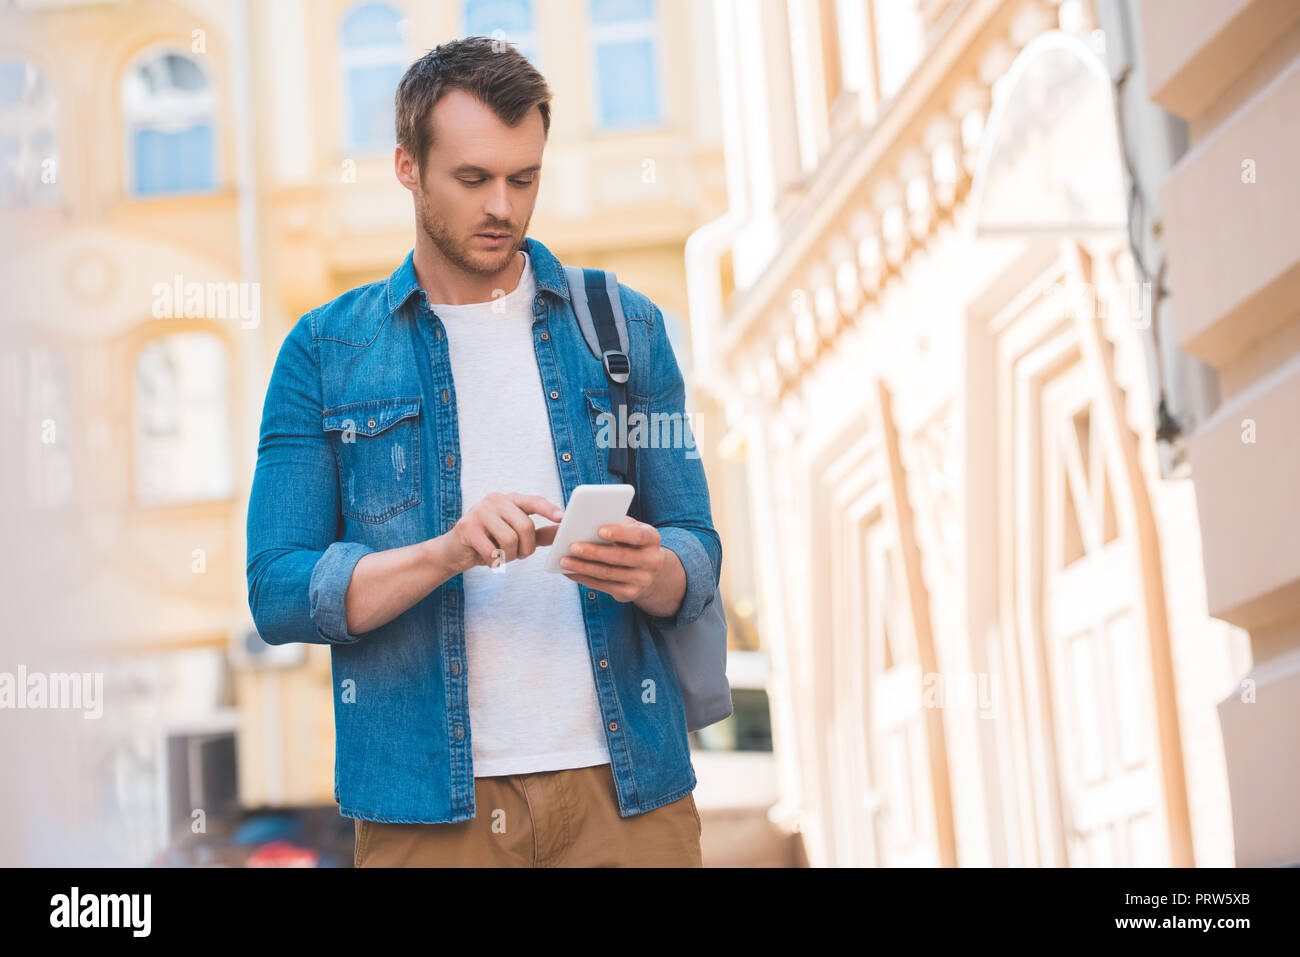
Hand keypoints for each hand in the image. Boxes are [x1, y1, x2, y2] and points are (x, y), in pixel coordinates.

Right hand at [443, 492, 562, 574]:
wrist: (454, 552)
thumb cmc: (490, 543)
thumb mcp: (516, 537)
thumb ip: (539, 533)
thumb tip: (562, 531)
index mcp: (510, 499)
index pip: (534, 501)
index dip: (549, 510)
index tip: (562, 518)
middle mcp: (495, 500)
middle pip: (525, 526)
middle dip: (527, 548)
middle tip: (520, 555)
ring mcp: (480, 511)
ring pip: (510, 539)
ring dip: (510, 556)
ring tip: (502, 556)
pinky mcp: (467, 527)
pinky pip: (492, 550)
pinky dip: (495, 562)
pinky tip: (490, 560)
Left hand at [559, 516, 665, 602]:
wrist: (650, 572)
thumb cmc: (632, 542)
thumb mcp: (631, 530)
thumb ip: (616, 524)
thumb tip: (585, 520)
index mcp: (652, 539)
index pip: (638, 535)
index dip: (619, 533)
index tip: (599, 530)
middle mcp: (651, 560)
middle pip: (619, 557)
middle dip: (594, 552)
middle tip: (573, 547)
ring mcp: (642, 580)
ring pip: (608, 573)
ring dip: (583, 567)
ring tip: (565, 561)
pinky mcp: (629, 593)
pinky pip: (603, 586)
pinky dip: (584, 579)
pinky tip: (570, 572)